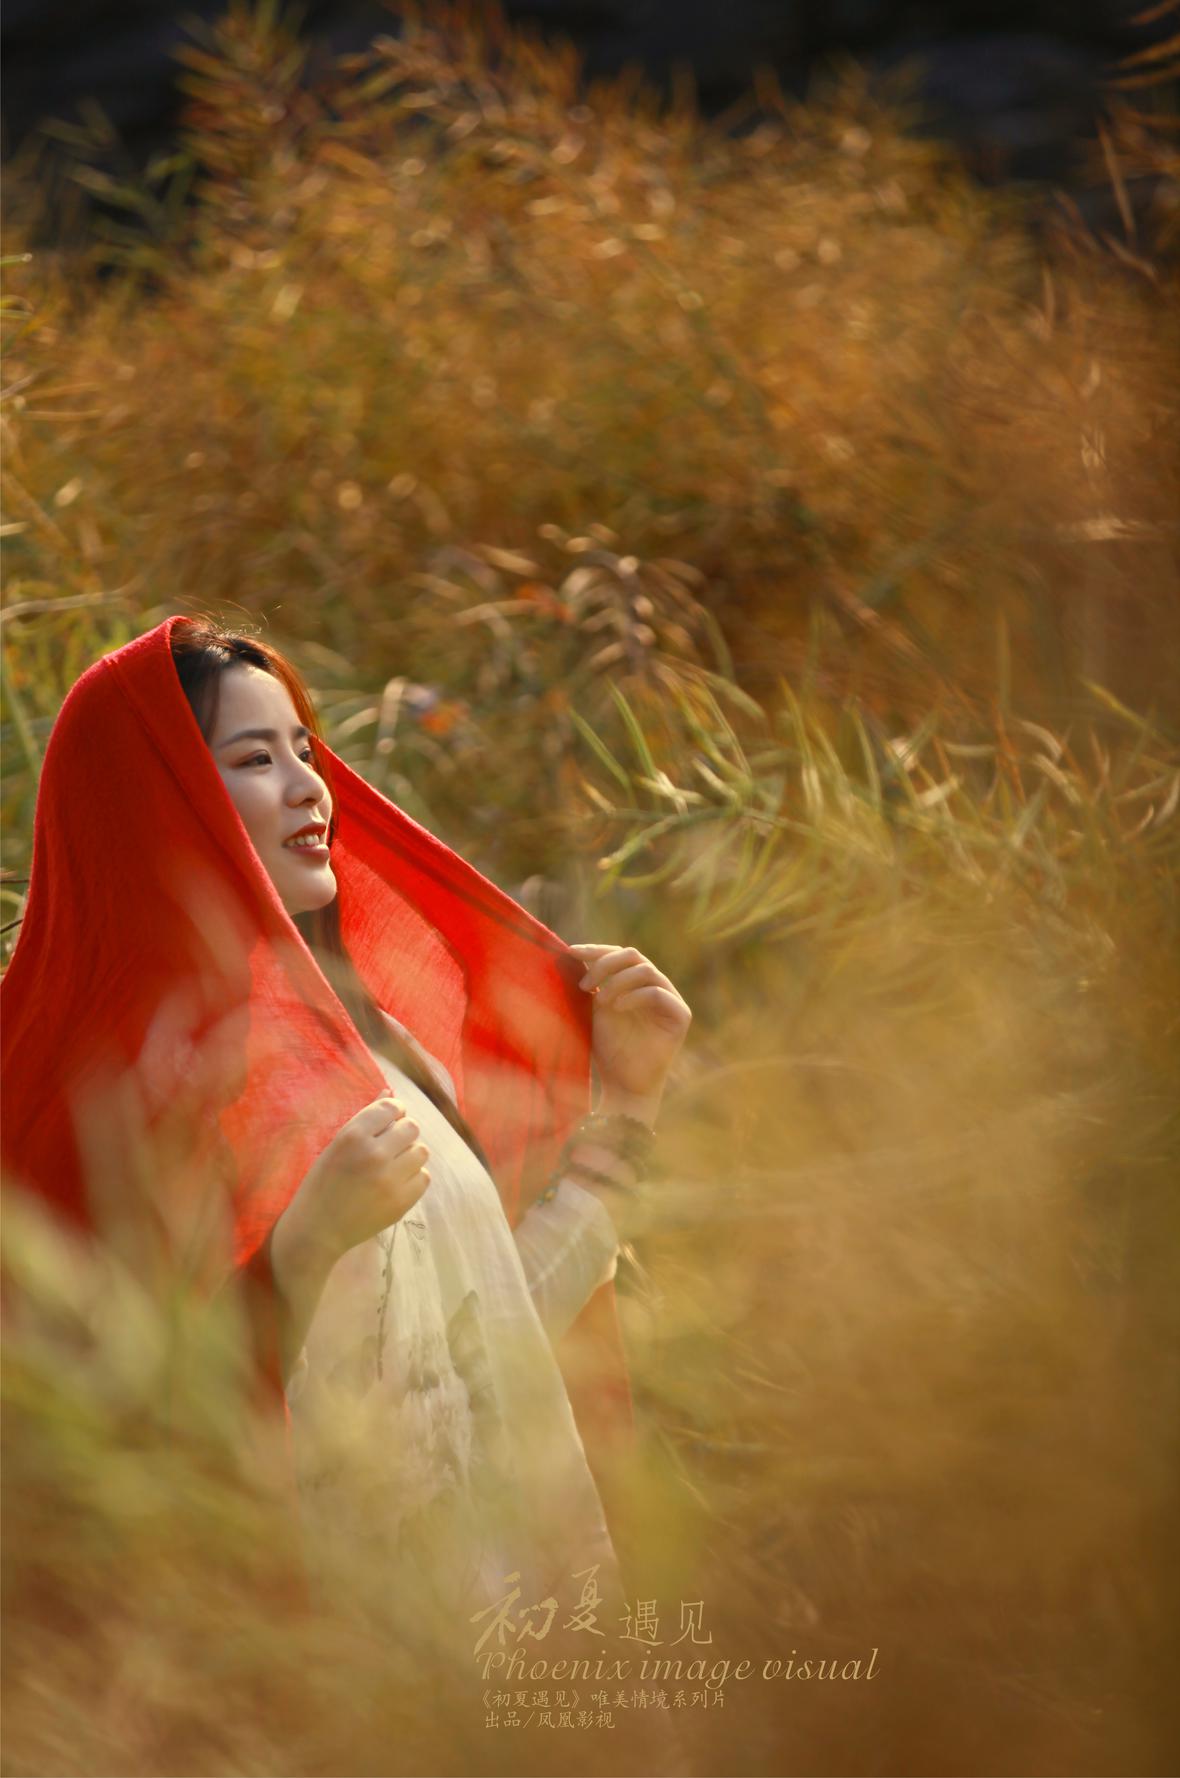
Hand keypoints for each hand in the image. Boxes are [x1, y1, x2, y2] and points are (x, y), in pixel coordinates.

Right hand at [272, 1094, 430, 1283]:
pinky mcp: (401, 1202)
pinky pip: (424, 1177)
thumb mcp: (336, 1145)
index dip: (394, 1112)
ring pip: (421, 1151)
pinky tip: (396, 1184)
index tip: (389, 1122)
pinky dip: (413, 1179)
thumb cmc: (322, 1183)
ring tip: (393, 1166)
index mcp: (353, 1136)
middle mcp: (374, 1154)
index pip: (391, 1107)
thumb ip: (365, 1119)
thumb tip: (390, 1093)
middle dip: (403, 1133)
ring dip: (410, 1155)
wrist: (317, 1230)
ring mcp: (390, 1179)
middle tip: (390, 1147)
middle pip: (412, 1127)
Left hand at [568, 942, 691, 1122]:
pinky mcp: (681, 1016)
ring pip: (646, 970)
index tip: (570, 952)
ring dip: (618, 981)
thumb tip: (569, 953)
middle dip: (605, 964)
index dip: (596, 950)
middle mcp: (655, 986)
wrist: (623, 1085)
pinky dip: (635, 996)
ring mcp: (671, 1000)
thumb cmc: (608, 1050)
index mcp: (635, 982)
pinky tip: (618, 1008)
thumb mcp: (593, 1010)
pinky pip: (659, 993)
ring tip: (600, 1001)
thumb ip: (591, 983)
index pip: (619, 954)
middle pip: (633, 955)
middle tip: (585, 984)